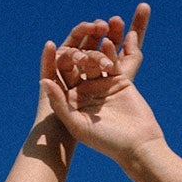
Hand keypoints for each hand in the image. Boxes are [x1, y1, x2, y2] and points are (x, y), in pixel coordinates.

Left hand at [38, 3, 165, 165]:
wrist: (137, 144)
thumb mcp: (78, 125)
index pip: (60, 76)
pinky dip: (110, 52)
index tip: (50, 45)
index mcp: (70, 100)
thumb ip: (59, 104)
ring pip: (95, 60)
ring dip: (93, 48)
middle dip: (75, 51)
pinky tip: (107, 42)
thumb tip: (44, 81)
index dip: (54, 61)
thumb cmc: (105, 141)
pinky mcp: (118, 79)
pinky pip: (112, 61)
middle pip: (77, 65)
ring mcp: (101, 83)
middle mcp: (83, 90)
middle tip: (73, 37)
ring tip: (90, 36)